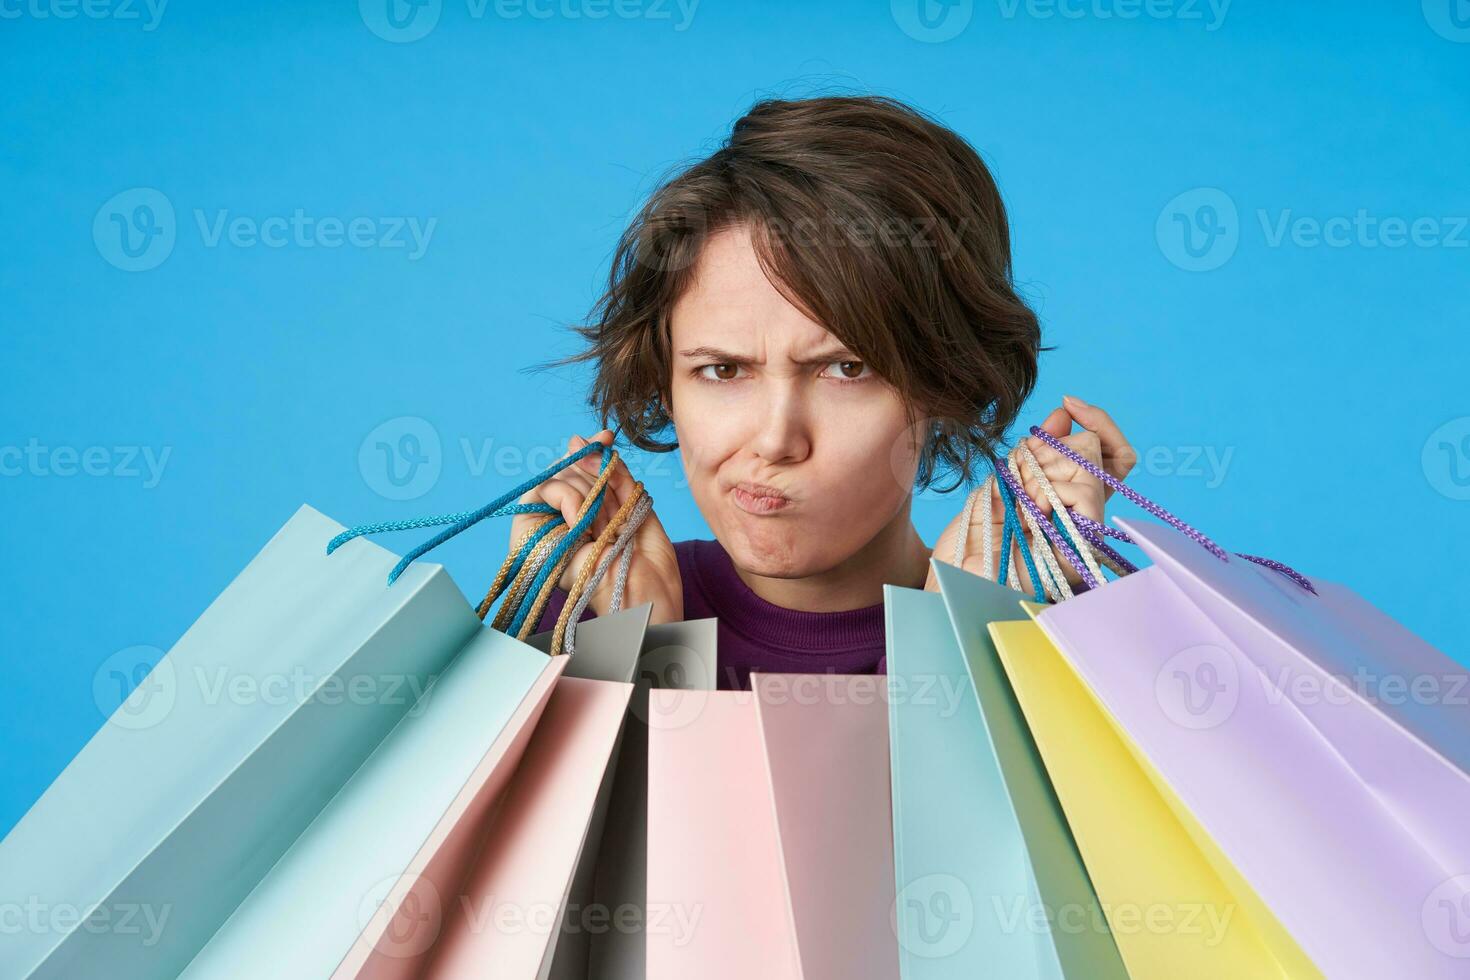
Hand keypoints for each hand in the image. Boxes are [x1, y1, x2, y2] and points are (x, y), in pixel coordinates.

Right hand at [509, 429, 683, 623]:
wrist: (649, 604)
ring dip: (588, 491)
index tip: (607, 436)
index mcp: (593, 522)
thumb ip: (616, 478)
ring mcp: (554, 532)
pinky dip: (573, 499)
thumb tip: (589, 442)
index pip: (582, 475)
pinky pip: (548, 491)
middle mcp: (570, 525)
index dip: (592, 453)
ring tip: (604, 523)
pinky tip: (586, 522)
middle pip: (570, 472)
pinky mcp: (538, 539)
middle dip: (595, 475)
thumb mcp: (639, 512)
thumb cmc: (649, 571)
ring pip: (558, 477)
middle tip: (611, 503)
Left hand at [924, 395, 1136, 592]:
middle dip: (1048, 449)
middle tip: (1019, 479)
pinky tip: (1029, 516)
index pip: (1109, 451)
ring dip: (1042, 473)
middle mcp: (1083, 515)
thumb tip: (1064, 414)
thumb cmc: (972, 541)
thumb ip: (1036, 451)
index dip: (1096, 421)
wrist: (952, 580)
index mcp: (1067, 501)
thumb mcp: (1001, 482)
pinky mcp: (1085, 545)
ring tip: (1021, 506)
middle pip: (1095, 448)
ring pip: (1089, 461)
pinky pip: (1084, 490)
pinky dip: (1048, 493)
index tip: (1068, 403)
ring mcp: (1086, 531)